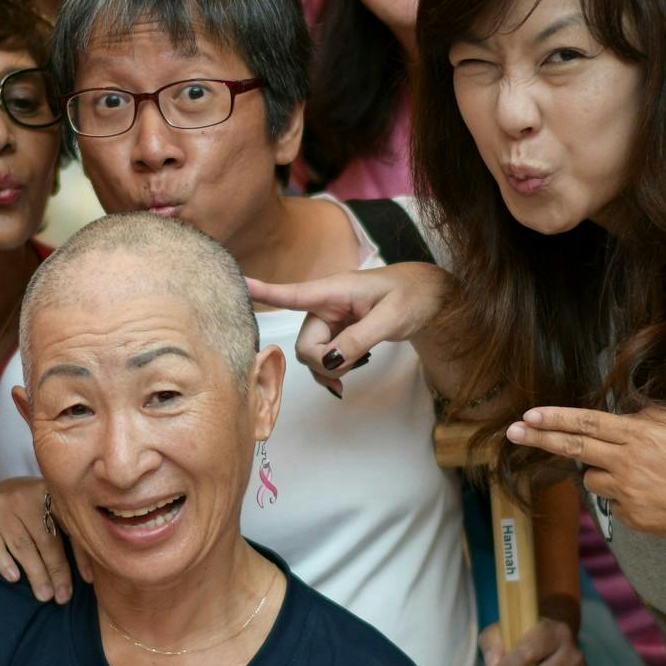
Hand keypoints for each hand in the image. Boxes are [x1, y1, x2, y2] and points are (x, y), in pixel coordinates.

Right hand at [0, 476, 82, 604]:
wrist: (4, 490)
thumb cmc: (38, 510)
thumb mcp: (57, 513)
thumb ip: (72, 534)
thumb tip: (89, 576)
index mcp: (51, 492)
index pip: (68, 527)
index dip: (80, 556)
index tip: (87, 581)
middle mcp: (25, 495)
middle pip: (45, 539)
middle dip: (56, 571)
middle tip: (62, 597)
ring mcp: (1, 505)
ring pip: (22, 545)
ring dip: (35, 573)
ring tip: (44, 595)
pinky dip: (4, 563)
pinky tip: (14, 578)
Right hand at [247, 262, 450, 397]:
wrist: (427, 297)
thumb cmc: (412, 296)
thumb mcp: (391, 317)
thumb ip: (360, 338)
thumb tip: (330, 360)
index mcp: (334, 290)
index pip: (293, 294)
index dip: (264, 292)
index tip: (238, 283)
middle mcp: (324, 305)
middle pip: (305, 345)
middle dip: (325, 362)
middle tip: (357, 363)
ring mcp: (328, 321)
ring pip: (311, 356)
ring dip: (331, 369)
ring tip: (360, 363)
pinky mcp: (335, 334)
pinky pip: (321, 360)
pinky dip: (330, 373)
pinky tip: (343, 382)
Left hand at [506, 405, 665, 571]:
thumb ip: (653, 418)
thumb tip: (628, 417)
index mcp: (640, 437)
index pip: (587, 423)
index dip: (556, 418)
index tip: (530, 414)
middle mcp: (626, 464)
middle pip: (573, 448)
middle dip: (540, 438)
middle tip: (513, 432)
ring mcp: (625, 493)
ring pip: (591, 479)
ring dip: (600, 472)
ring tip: (638, 474)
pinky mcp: (629, 517)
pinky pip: (612, 501)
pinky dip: (622, 495)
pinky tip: (652, 495)